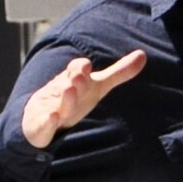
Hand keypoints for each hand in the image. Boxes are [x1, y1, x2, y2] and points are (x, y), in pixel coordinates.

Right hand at [20, 50, 146, 149]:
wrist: (39, 115)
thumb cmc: (74, 97)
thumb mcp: (97, 86)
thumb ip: (119, 72)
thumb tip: (143, 55)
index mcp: (74, 81)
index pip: (77, 70)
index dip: (80, 68)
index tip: (87, 64)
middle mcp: (62, 93)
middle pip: (70, 85)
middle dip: (76, 79)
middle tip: (81, 74)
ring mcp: (50, 108)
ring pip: (58, 103)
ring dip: (65, 98)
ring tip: (70, 90)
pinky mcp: (41, 126)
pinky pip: (44, 124)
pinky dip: (47, 121)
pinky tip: (53, 117)